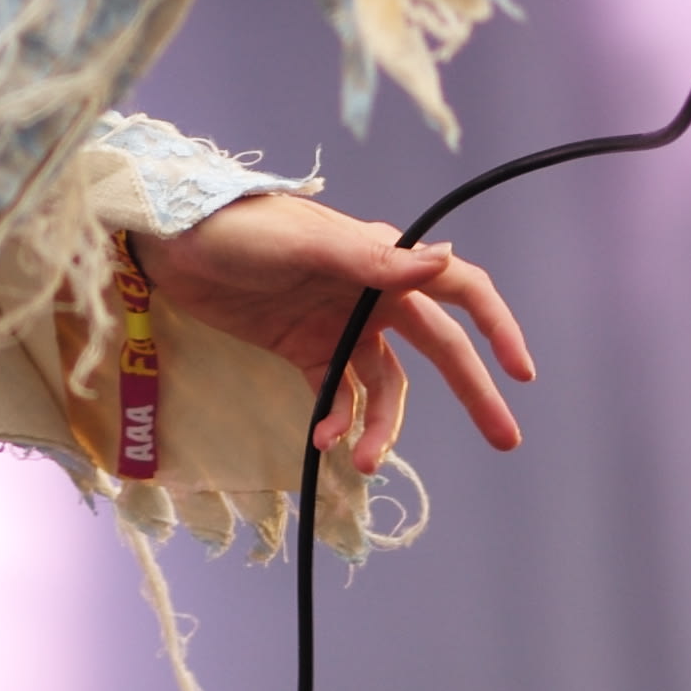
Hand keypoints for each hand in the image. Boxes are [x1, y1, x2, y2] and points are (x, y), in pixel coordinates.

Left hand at [134, 192, 534, 470]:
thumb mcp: (306, 245)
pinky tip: (325, 439)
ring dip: (382, 425)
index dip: (496, 327)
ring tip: (363, 461)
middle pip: (438, 349)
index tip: (520, 372)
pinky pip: (338, 393)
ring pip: (385, 385)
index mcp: (382, 261)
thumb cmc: (241, 228)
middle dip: (472, 392)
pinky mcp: (304, 349)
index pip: (458, 290)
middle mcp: (371, 294)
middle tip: (505, 440)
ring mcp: (339, 324)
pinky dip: (339, 419)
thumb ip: (373, 260)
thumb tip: (446, 260)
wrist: (170, 241)